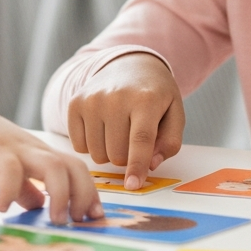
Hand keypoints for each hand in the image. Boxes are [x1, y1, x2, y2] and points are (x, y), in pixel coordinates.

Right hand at [0, 105, 103, 225]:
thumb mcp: (11, 172)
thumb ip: (26, 188)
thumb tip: (39, 206)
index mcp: (43, 156)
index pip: (77, 170)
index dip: (90, 192)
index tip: (94, 216)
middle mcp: (36, 151)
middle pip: (73, 166)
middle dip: (83, 194)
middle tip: (79, 220)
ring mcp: (18, 149)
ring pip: (52, 166)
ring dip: (60, 194)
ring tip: (56, 219)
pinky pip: (10, 170)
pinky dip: (10, 190)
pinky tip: (3, 207)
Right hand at [65, 52, 184, 190]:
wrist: (129, 64)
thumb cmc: (155, 94)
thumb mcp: (174, 113)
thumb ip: (170, 142)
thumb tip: (151, 165)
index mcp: (145, 99)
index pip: (141, 139)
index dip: (137, 166)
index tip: (132, 185)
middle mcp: (115, 97)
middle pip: (117, 153)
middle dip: (126, 157)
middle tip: (132, 139)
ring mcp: (92, 99)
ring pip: (97, 154)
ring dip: (109, 152)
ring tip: (118, 132)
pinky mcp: (75, 103)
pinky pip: (79, 146)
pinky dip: (91, 145)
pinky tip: (102, 128)